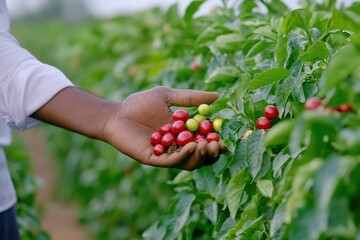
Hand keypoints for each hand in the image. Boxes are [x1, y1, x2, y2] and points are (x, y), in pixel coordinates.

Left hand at [104, 87, 226, 169]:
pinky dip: (184, 155)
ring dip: (200, 156)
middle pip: (200, 155)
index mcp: (183, 133)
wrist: (116, 114)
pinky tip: (192, 145)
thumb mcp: (167, 96)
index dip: (217, 142)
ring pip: (189, 162)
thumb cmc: (138, 104)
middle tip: (217, 144)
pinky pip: (172, 161)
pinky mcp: (154, 159)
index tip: (226, 137)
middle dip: (212, 152)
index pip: (204, 141)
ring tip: (205, 144)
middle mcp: (177, 146)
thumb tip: (217, 95)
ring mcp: (166, 154)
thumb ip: (190, 98)